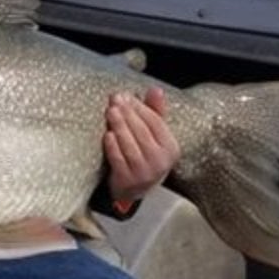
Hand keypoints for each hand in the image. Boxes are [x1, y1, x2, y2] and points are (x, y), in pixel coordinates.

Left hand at [102, 87, 178, 202]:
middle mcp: (161, 162)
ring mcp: (145, 173)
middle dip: (127, 114)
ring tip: (110, 112)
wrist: (135, 189)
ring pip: (131, 146)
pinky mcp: (129, 181)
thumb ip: (154, 112)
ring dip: (119, 127)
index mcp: (170, 148)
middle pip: (142, 132)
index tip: (126, 96)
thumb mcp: (154, 135)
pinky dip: (113, 147)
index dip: (140, 108)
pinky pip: (120, 161)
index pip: (155, 123)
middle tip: (115, 99)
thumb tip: (156, 89)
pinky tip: (107, 135)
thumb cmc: (145, 155)